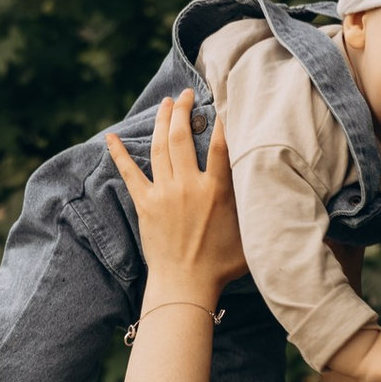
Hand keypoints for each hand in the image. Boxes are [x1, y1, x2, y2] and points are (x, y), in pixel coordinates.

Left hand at [103, 95, 245, 300]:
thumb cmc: (221, 266)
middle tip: (186, 95)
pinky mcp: (146, 205)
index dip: (220, 119)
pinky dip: (119, 154)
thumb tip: (270, 191)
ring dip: (162, 121)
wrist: (186, 286)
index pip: (219, 144)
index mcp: (216, 191)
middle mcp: (188, 186)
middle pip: (183, 137)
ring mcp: (164, 194)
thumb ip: (253, 207)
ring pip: (160, 147)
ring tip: (166, 104)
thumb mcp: (248, 234)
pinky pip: (129, 173)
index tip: (220, 101)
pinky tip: (110, 137)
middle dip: (184, 110)